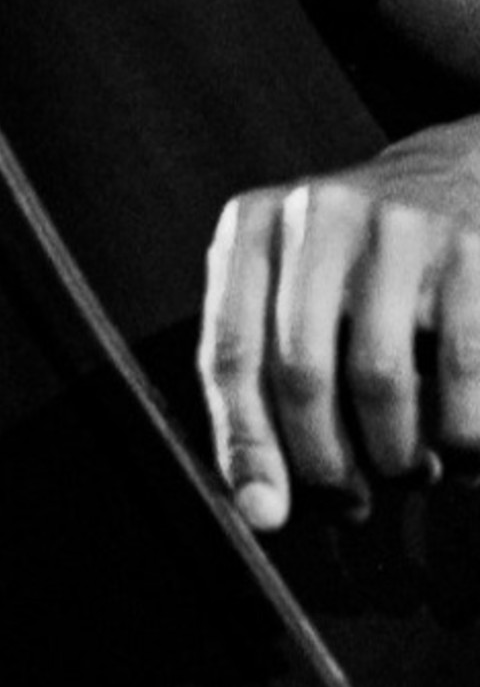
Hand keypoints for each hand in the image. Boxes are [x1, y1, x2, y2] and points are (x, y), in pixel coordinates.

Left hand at [198, 118, 479, 528]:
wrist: (456, 174)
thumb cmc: (355, 257)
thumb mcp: (287, 282)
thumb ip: (263, 371)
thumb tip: (260, 502)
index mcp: (253, 226)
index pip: (231, 349)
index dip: (244, 441)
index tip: (265, 512)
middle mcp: (317, 216)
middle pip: (302, 371)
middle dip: (324, 460)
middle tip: (348, 500)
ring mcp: (398, 228)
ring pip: (381, 381)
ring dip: (395, 454)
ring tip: (406, 467)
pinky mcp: (472, 252)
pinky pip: (465, 377)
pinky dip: (464, 438)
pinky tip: (461, 450)